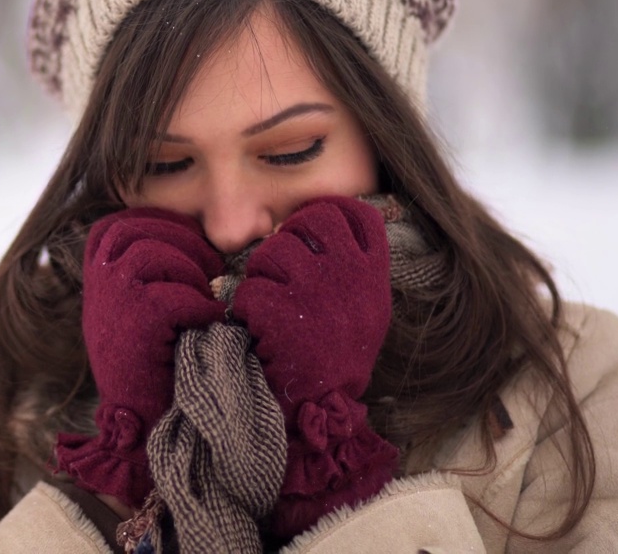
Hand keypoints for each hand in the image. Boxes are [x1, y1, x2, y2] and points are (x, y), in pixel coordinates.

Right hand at [55, 207, 226, 508]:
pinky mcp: (134, 318)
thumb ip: (145, 272)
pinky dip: (200, 306)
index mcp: (94, 276)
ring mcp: (110, 296)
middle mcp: (96, 281)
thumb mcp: (133, 308)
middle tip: (210, 266)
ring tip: (205, 298)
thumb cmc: (147, 363)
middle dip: (180, 238)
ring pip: (154, 253)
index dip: (158, 223)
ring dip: (189, 272)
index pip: (120, 223)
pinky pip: (176, 294)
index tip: (189, 243)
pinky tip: (208, 322)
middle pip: (136, 227)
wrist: (137, 418)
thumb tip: (189, 238)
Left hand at [231, 197, 397, 537]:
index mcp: (373, 273)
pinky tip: (259, 330)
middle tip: (284, 269)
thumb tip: (330, 222)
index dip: (331, 210)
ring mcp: (312, 288)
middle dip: (290, 238)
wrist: (323, 407)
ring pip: (272, 251)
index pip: (357, 213)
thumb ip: (355, 267)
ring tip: (272, 308)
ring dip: (263, 276)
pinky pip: (249, 288)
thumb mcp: (366, 307)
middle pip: (311, 220)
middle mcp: (347, 273)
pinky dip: (245, 309)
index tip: (314, 225)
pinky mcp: (276, 308)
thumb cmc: (340, 356)